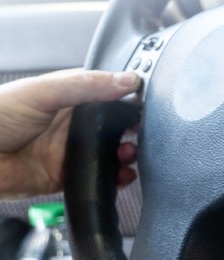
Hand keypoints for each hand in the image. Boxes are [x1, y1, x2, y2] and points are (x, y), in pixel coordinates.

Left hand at [0, 69, 140, 199]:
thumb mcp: (43, 91)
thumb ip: (87, 85)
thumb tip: (128, 80)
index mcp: (67, 97)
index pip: (107, 95)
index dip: (128, 100)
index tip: (145, 106)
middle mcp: (69, 124)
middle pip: (114, 128)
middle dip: (132, 132)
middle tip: (140, 134)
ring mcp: (68, 151)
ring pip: (109, 154)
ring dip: (125, 156)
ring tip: (129, 155)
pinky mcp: (64, 176)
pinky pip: (97, 179)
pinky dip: (114, 180)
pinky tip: (120, 176)